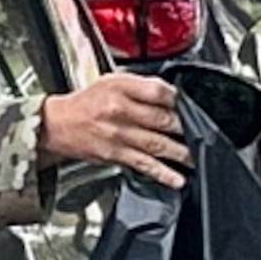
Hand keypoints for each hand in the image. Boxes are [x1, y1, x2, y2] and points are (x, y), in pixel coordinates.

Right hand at [43, 72, 187, 187]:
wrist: (57, 125)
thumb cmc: (86, 103)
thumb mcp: (111, 81)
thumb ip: (140, 86)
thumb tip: (171, 94)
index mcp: (121, 87)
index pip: (159, 91)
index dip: (179, 99)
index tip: (192, 105)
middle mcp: (120, 110)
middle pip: (162, 119)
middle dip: (186, 128)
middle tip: (203, 133)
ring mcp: (119, 135)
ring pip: (157, 144)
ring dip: (181, 152)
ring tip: (196, 157)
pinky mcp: (116, 155)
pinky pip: (144, 164)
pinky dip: (162, 173)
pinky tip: (176, 178)